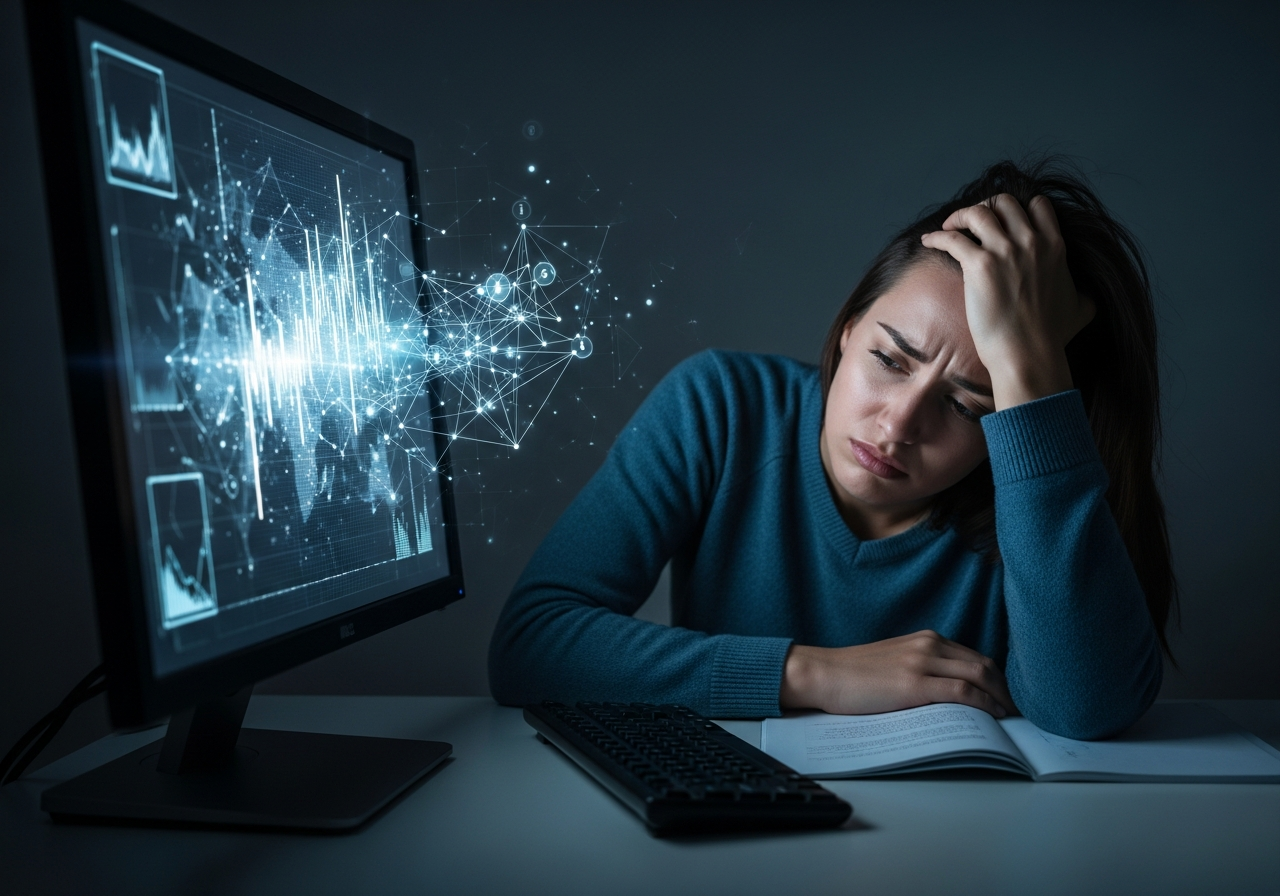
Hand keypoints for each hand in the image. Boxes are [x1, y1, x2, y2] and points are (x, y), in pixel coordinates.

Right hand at [779, 630, 1016, 717]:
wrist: (822, 672)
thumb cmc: (852, 673)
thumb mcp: (894, 660)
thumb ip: (922, 667)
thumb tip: (951, 692)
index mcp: (925, 638)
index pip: (974, 657)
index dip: (997, 679)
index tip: (1007, 698)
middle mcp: (929, 645)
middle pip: (984, 665)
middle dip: (1006, 690)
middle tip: (1017, 711)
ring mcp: (922, 663)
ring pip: (979, 676)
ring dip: (1000, 699)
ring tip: (1009, 718)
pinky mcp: (913, 684)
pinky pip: (962, 692)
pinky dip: (984, 704)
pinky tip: (992, 716)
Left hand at [920, 193, 1094, 409]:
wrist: (1029, 354)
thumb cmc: (1052, 338)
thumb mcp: (1081, 308)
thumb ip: (1083, 293)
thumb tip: (1086, 297)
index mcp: (1055, 246)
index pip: (1038, 204)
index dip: (1019, 208)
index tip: (1003, 220)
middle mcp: (1031, 242)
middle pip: (1003, 202)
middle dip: (986, 207)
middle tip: (971, 222)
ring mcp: (1005, 251)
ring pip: (978, 212)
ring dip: (960, 215)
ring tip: (948, 226)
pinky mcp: (979, 265)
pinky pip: (952, 238)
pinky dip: (937, 236)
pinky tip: (928, 241)